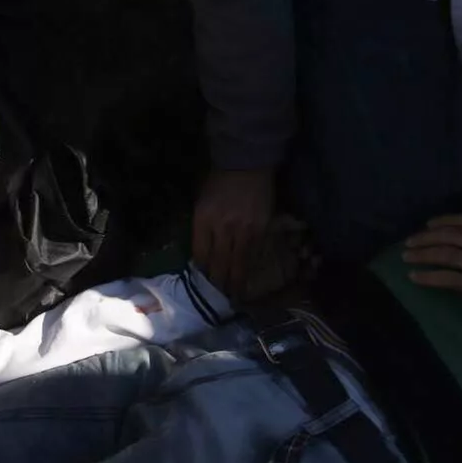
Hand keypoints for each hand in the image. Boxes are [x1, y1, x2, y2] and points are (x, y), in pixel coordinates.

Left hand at [193, 168, 276, 300]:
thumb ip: (202, 228)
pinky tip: (247, 276)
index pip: (200, 255)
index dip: (202, 272)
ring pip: (238, 263)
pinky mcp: (261, 229)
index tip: (203, 284)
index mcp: (203, 219)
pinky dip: (249, 266)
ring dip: (235, 281)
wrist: (246, 163)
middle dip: (218, 284)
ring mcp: (243, 229)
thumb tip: (203, 255)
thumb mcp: (201, 203)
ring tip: (234, 296)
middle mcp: (222, 227)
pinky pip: (253, 254)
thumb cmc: (220, 182)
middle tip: (218, 300)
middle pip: (218, 263)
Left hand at [403, 206, 461, 328]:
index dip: (443, 221)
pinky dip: (428, 277)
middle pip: (446, 236)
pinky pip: (446, 279)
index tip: (429, 224)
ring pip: (442, 255)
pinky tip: (415, 277)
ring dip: (421, 254)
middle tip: (409, 241)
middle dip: (425, 237)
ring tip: (406, 256)